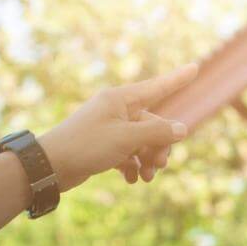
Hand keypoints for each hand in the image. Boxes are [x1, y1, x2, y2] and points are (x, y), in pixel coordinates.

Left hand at [38, 65, 198, 190]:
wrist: (51, 166)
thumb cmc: (87, 146)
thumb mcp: (127, 139)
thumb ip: (157, 132)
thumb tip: (181, 128)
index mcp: (120, 99)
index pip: (157, 87)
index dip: (178, 79)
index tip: (195, 66)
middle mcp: (116, 110)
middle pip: (152, 123)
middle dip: (160, 146)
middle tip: (159, 166)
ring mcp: (109, 127)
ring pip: (141, 141)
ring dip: (148, 159)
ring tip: (146, 177)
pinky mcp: (102, 145)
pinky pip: (127, 152)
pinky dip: (132, 165)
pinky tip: (130, 179)